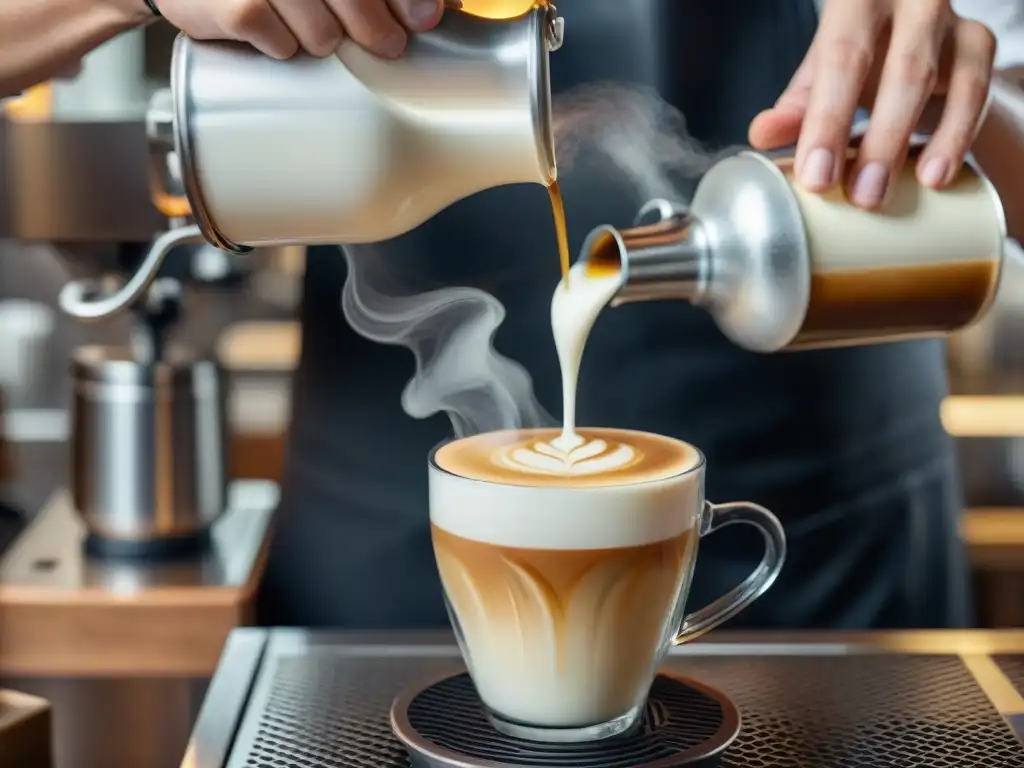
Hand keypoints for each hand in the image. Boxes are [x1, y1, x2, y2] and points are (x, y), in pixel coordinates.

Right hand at [154, 0, 458, 60]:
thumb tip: (445, 8)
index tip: (424, 20)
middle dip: (376, 27)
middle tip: (389, 46)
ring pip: (319, 29)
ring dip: (325, 40)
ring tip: (320, 37)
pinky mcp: (229, 5)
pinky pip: (274, 39)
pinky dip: (282, 47)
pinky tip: (277, 39)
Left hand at [748, 0, 996, 208]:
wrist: (910, 27)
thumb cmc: (858, 50)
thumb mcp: (821, 70)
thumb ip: (797, 104)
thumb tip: (763, 135)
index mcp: (857, 1)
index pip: (840, 58)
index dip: (828, 121)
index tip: (817, 177)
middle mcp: (908, 2)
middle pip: (901, 70)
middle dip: (880, 140)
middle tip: (862, 196)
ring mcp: (948, 22)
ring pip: (939, 81)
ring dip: (917, 143)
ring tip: (893, 193)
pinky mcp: (978, 43)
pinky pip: (974, 92)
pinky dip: (956, 137)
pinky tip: (936, 176)